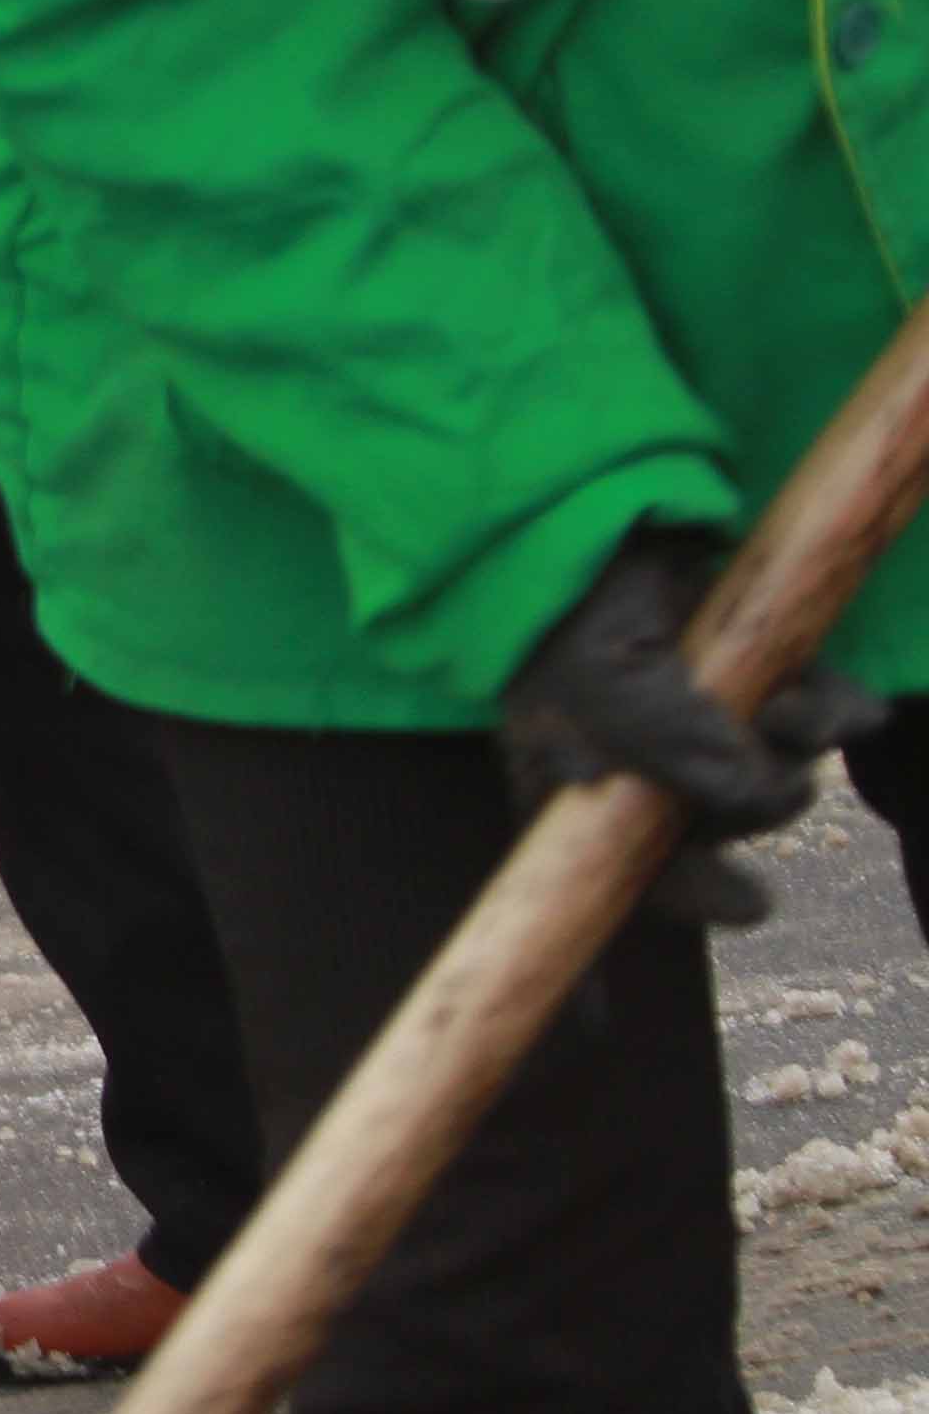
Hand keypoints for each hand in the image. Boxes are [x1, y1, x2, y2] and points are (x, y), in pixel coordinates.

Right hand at [499, 526, 885, 924]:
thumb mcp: (602, 682)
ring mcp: (706, 718)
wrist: (598, 509)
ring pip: (777, 769)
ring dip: (799, 748)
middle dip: (758, 804)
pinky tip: (840, 702)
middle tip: (771, 776)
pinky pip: (822, 717)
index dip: (692, 897)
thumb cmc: (573, 604)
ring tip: (789, 706)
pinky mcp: (759, 674)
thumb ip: (676, 748)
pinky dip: (840, 712)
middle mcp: (646, 765)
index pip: (634, 873)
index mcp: (584, 789)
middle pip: (720, 824)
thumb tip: (765, 793)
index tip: (753, 903)